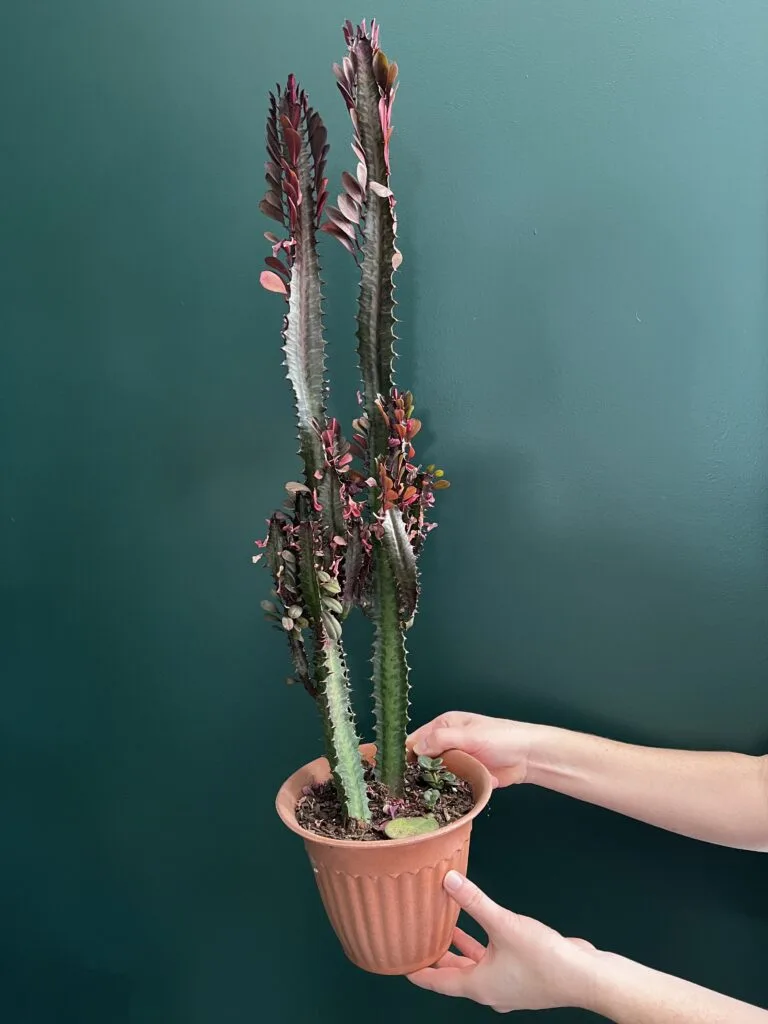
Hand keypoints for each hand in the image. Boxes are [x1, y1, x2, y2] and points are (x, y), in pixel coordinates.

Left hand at [407, 871, 597, 1012]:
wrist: (586, 977)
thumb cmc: (542, 958)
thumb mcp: (504, 924)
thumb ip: (474, 901)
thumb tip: (447, 880)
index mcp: (479, 986)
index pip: (438, 982)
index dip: (419, 972)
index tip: (401, 963)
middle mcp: (490, 990)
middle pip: (455, 975)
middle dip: (438, 957)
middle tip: (419, 939)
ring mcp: (508, 986)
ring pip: (476, 968)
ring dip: (461, 950)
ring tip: (445, 927)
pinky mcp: (523, 977)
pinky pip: (493, 963)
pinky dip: (482, 948)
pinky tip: (483, 928)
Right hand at [408, 711, 536, 786]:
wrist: (528, 757)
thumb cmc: (500, 738)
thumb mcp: (469, 736)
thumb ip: (441, 740)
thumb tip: (415, 748)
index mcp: (444, 726)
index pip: (416, 739)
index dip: (407, 754)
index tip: (400, 772)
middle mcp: (447, 743)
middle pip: (423, 760)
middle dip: (422, 773)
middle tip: (417, 788)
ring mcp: (456, 761)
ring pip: (436, 776)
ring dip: (440, 784)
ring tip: (438, 792)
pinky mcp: (465, 777)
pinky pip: (453, 786)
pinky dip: (456, 790)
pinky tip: (460, 792)